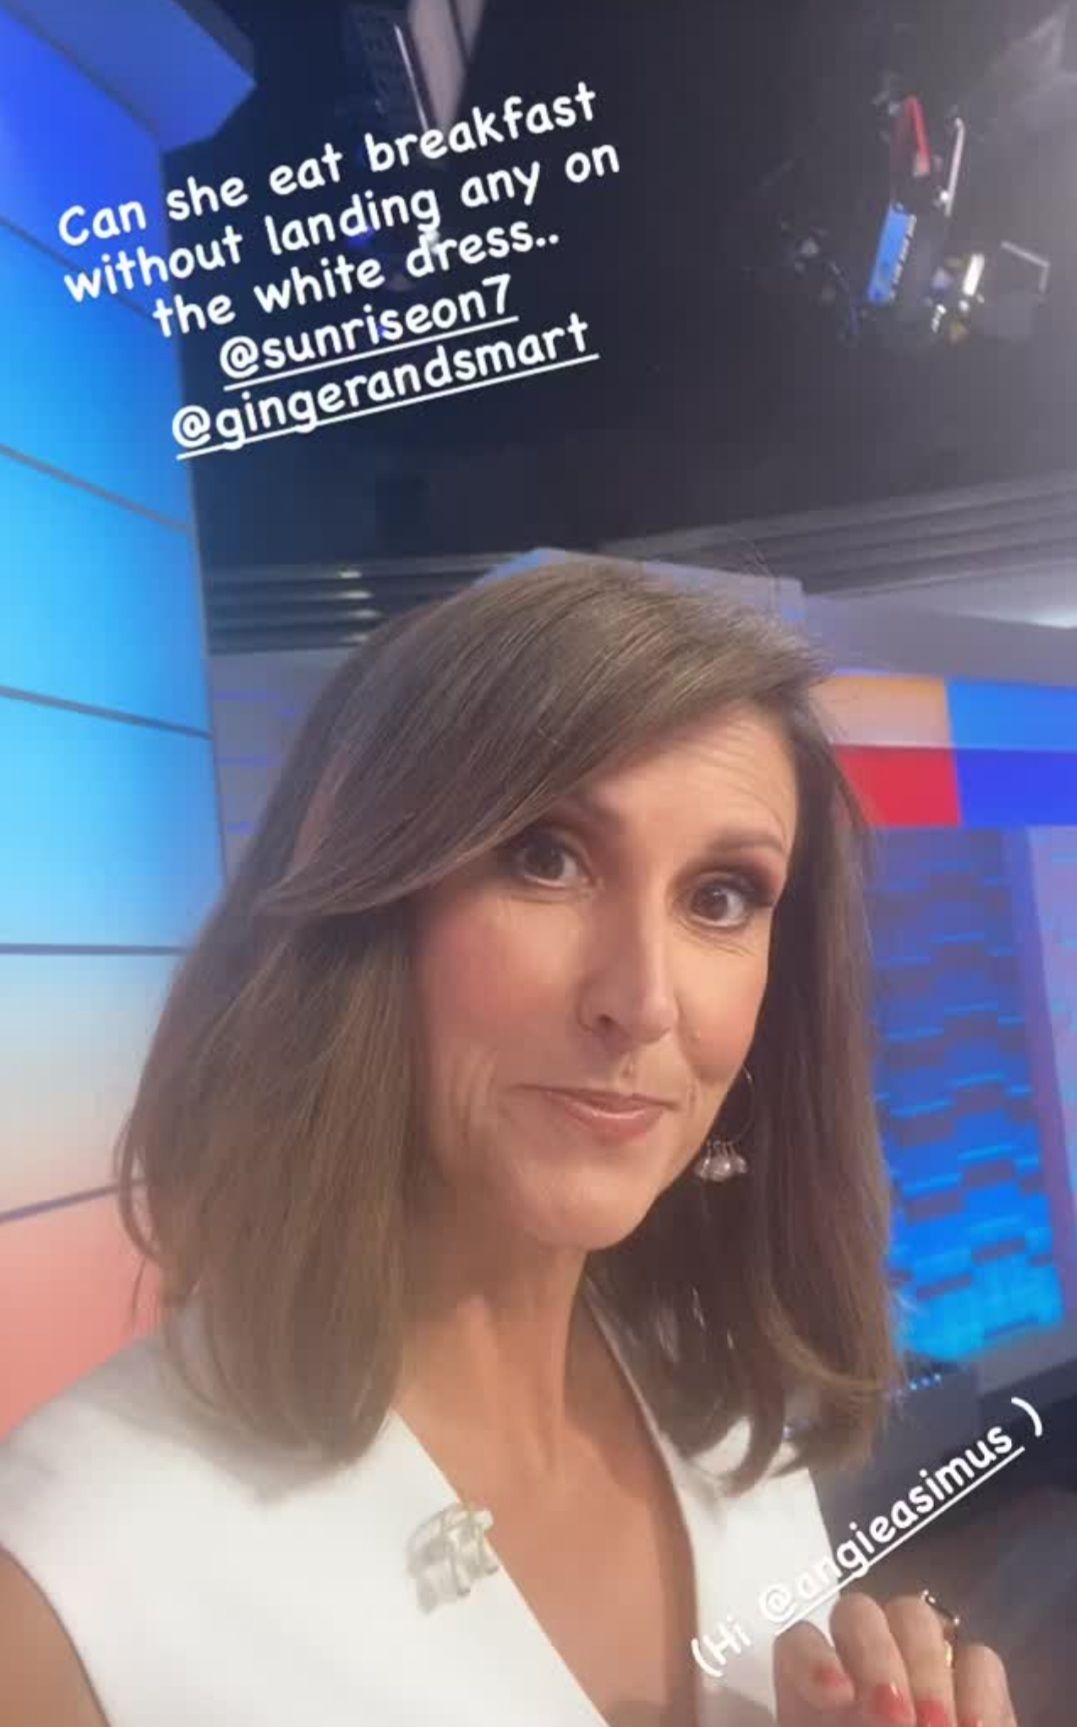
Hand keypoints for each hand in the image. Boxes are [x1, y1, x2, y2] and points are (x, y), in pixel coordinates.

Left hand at [772, 1590, 1017, 1725]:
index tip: (837, 1697)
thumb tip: (847, 1708)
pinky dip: (981, 1692)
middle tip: (897, 1720)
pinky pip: (981, 1660)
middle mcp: (860, 1669)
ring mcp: (919, 1669)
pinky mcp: (977, 1691)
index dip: (814, 1659)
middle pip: (859, 1614)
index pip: (800, 1644)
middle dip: (878, 1659)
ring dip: (927, 1672)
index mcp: (815, 1697)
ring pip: (917, 1620)